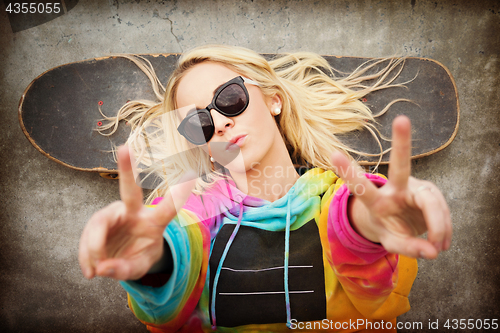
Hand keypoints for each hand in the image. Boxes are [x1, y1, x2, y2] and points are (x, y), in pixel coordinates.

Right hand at [78, 145, 195, 279]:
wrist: (124, 258)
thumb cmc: (139, 257)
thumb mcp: (138, 268)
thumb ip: (125, 270)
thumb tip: (104, 268)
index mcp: (154, 222)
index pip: (169, 207)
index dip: (180, 193)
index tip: (192, 172)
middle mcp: (133, 212)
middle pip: (130, 191)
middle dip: (127, 169)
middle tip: (124, 148)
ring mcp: (114, 214)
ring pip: (98, 225)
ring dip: (93, 250)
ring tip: (95, 273)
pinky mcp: (97, 221)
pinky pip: (87, 237)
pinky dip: (85, 256)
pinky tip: (90, 272)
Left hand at [331, 115, 451, 258]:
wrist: (400, 224)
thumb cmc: (390, 229)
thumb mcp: (391, 241)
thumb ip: (408, 247)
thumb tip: (432, 251)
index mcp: (377, 201)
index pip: (361, 188)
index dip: (348, 172)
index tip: (332, 154)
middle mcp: (395, 188)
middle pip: (400, 165)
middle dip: (402, 143)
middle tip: (402, 120)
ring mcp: (415, 187)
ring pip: (433, 203)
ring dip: (439, 228)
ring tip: (439, 248)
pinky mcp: (430, 192)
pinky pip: (443, 211)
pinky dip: (444, 230)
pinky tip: (442, 242)